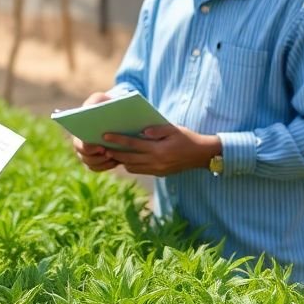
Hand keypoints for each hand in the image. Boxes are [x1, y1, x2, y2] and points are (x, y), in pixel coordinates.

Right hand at [71, 91, 121, 171]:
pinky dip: (106, 166)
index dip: (89, 148)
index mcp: (78, 131)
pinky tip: (116, 161)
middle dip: (96, 157)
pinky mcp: (95, 160)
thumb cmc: (105, 105)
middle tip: (109, 153)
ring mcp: (86, 153)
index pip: (78, 144)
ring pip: (91, 164)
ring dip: (103, 162)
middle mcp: (79, 144)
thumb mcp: (100, 99)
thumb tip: (92, 108)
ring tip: (114, 158)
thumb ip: (96, 100)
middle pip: (84, 157)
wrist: (112, 113)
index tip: (101, 147)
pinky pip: (98, 168)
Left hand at [100, 124, 217, 176]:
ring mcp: (157, 170)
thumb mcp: (174, 129)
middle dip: (114, 152)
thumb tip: (141, 131)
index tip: (105, 136)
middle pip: (128, 158)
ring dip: (121, 160)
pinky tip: (126, 158)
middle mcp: (156, 162)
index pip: (133, 144)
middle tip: (102, 146)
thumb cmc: (187, 138)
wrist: (201, 155)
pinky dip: (131, 165)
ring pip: (132, 167)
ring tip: (112, 152)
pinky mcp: (159, 174)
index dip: (118, 140)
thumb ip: (158, 130)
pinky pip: (140, 171)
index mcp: (159, 149)